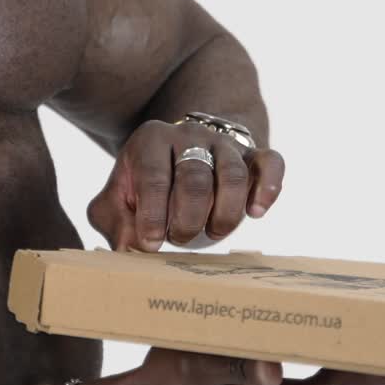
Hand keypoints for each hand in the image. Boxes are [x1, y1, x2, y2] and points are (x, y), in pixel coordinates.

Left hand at [86, 118, 284, 252]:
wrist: (180, 157)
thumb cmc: (144, 188)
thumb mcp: (117, 200)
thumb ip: (113, 223)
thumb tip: (127, 250)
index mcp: (150, 140)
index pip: (153, 177)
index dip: (153, 216)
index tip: (151, 243)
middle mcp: (188, 134)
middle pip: (195, 177)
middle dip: (188, 219)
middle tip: (180, 239)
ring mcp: (223, 142)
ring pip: (232, 174)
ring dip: (224, 212)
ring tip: (212, 232)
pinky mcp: (252, 154)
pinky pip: (270, 162)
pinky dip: (268, 187)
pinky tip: (256, 212)